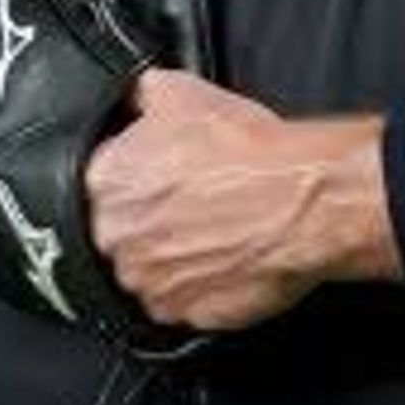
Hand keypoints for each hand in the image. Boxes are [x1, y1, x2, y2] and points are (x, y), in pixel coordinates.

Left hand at [81, 69, 396, 335]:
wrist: (299, 202)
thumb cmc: (248, 153)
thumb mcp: (184, 91)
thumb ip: (142, 94)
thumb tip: (135, 94)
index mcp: (105, 179)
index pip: (105, 181)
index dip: (142, 178)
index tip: (168, 179)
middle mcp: (116, 234)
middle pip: (122, 231)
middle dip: (153, 222)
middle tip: (196, 207)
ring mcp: (146, 279)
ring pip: (147, 271)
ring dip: (173, 259)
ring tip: (214, 235)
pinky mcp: (179, 313)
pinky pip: (178, 304)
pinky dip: (197, 289)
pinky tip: (224, 262)